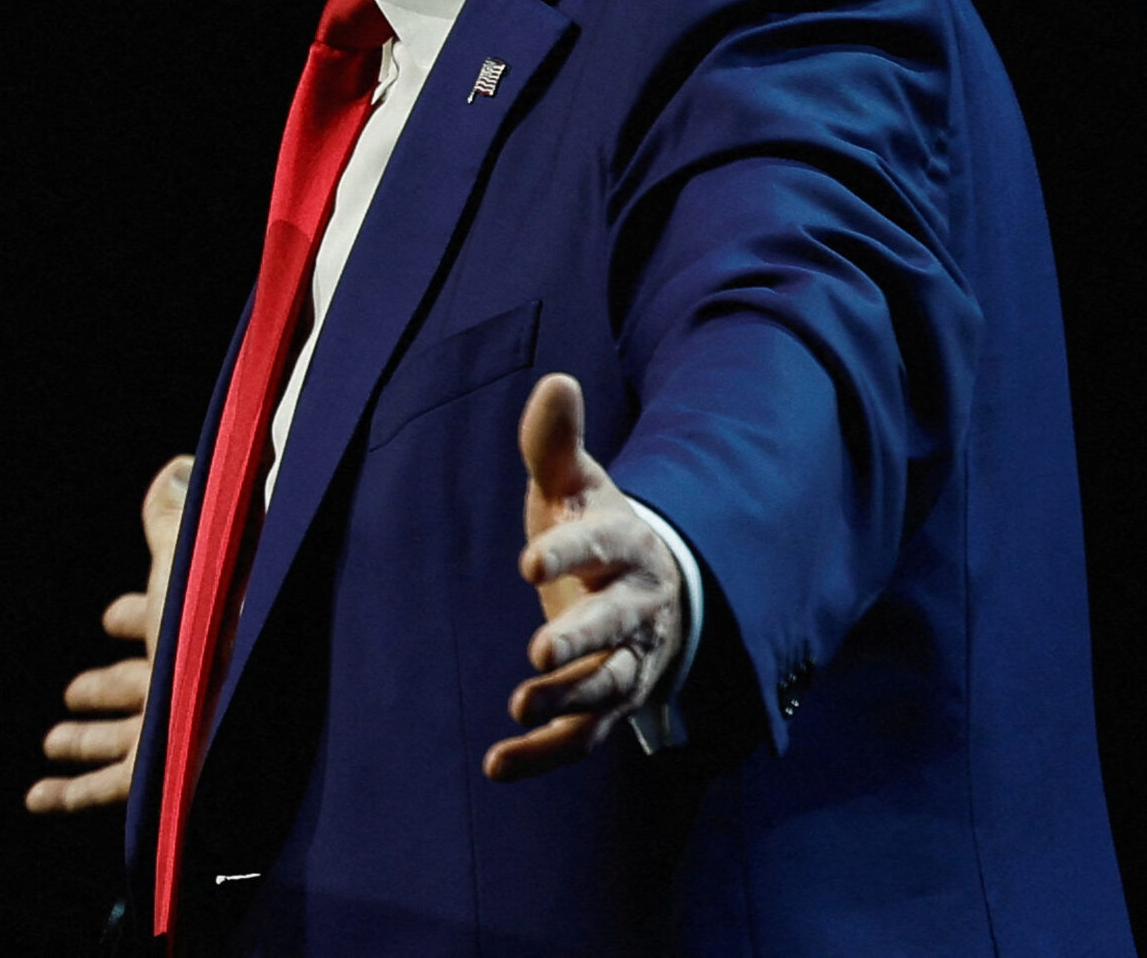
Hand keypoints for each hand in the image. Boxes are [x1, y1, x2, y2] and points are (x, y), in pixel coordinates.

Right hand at [25, 455, 190, 812]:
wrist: (250, 671)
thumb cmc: (220, 612)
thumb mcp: (185, 553)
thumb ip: (172, 516)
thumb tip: (176, 467)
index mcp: (192, 630)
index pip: (157, 623)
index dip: (132, 618)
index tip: (109, 618)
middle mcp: (186, 682)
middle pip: (138, 686)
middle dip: (106, 687)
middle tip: (73, 692)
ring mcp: (175, 730)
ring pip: (120, 740)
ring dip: (83, 741)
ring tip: (52, 741)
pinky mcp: (163, 771)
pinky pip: (107, 788)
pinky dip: (68, 793)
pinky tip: (37, 798)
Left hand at [482, 374, 684, 781]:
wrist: (651, 586)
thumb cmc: (597, 528)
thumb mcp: (576, 484)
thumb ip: (554, 443)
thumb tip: (555, 381)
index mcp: (627, 546)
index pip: (603, 548)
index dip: (569, 553)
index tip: (527, 560)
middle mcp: (636, 608)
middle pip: (614, 627)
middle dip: (581, 639)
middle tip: (539, 652)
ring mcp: (629, 660)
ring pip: (608, 687)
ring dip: (568, 701)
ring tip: (519, 703)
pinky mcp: (613, 703)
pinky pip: (585, 737)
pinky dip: (544, 755)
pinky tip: (495, 765)